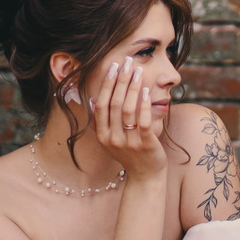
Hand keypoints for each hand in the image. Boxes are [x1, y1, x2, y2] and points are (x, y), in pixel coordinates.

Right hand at [91, 58, 165, 181]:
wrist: (145, 177)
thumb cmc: (130, 155)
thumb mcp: (110, 140)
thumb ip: (100, 123)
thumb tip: (91, 100)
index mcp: (101, 136)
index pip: (101, 105)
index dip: (107, 84)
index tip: (113, 67)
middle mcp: (111, 139)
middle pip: (114, 104)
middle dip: (121, 80)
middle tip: (127, 62)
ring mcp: (128, 143)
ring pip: (128, 110)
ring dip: (133, 88)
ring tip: (138, 72)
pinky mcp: (145, 145)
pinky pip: (143, 121)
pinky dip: (145, 105)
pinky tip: (147, 91)